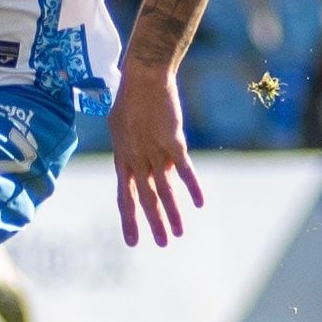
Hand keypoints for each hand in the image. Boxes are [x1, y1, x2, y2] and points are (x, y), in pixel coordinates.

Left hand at [107, 61, 204, 247]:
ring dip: (172, 214)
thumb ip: (131, 147)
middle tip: (162, 244)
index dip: (129, 219)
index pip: (124, 196)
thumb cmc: (131, 96)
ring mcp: (154, 152)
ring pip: (164, 190)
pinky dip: (193, 187)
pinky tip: (200, 203)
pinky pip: (184, 170)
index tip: (133, 241)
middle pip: (145, 198)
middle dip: (153, 224)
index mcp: (123, 157)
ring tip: (178, 234)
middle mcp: (137, 159)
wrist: (144, 77)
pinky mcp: (173, 142)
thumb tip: (141, 163)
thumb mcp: (121, 125)